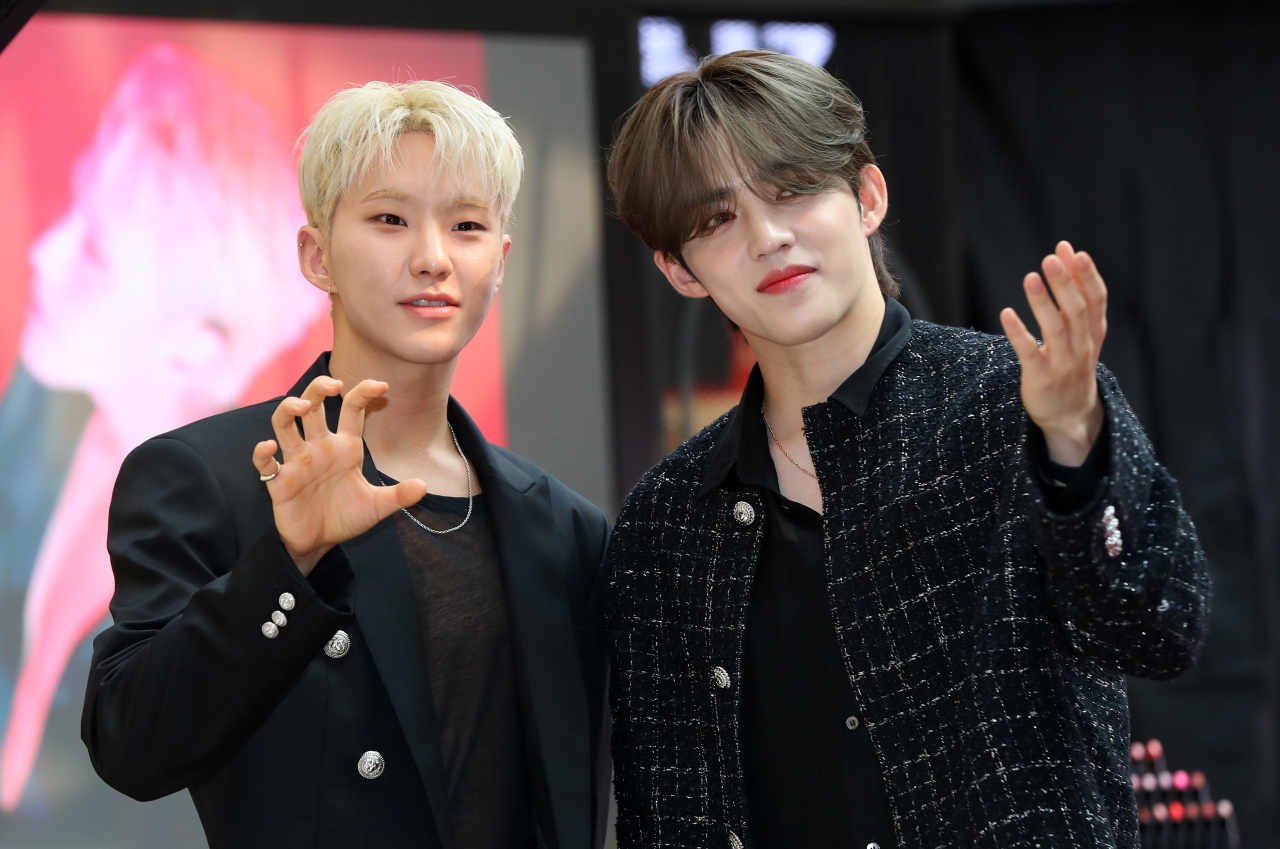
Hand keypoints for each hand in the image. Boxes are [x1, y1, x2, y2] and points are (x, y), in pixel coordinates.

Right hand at [252, 376, 426, 575]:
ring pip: (284, 423)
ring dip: (289, 410)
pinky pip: (265, 462)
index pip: (352, 410)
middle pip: (313, 404)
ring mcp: (296, 461)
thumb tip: (424, 486)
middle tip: (333, 385)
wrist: (319, 543)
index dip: (364, 392)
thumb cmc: (345, 517)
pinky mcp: (278, 480)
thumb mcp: (377, 507)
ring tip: (302, 406)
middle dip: (319, 388)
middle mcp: (319, 447)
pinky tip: (269, 447)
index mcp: (345, 447)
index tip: (381, 385)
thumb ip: (398, 496)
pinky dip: (263, 452)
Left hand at [1000, 241, 1106, 467]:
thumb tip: (1067, 255)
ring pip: (1055, 328)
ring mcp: (1063, 363)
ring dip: (1043, 302)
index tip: (1073, 251)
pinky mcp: (1041, 377)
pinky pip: (1029, 352)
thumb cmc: (1072, 365)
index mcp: (1093, 333)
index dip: (1086, 275)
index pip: (1095, 300)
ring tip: (1031, 277)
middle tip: (1051, 258)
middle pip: (1076, 310)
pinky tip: (1006, 313)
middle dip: (1065, 283)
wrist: (1069, 415)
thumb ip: (1075, 298)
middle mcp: (1082, 346)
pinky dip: (1018, 332)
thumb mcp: (1081, 333)